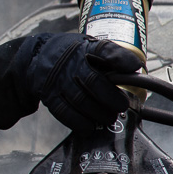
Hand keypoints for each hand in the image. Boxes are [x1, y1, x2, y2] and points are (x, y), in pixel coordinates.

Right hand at [24, 33, 142, 130]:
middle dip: (111, 98)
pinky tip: (89, 126)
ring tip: (108, 118)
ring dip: (98, 114)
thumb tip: (136, 69)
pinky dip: (79, 122)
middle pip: (93, 82)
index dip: (121, 59)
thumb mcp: (89, 47)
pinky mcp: (48, 94)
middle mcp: (70, 62)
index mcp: (85, 48)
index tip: (134, 67)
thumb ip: (109, 57)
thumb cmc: (72, 54)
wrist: (37, 56)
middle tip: (121, 106)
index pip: (104, 50)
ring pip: (80, 101)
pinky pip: (64, 112)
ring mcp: (57, 79)